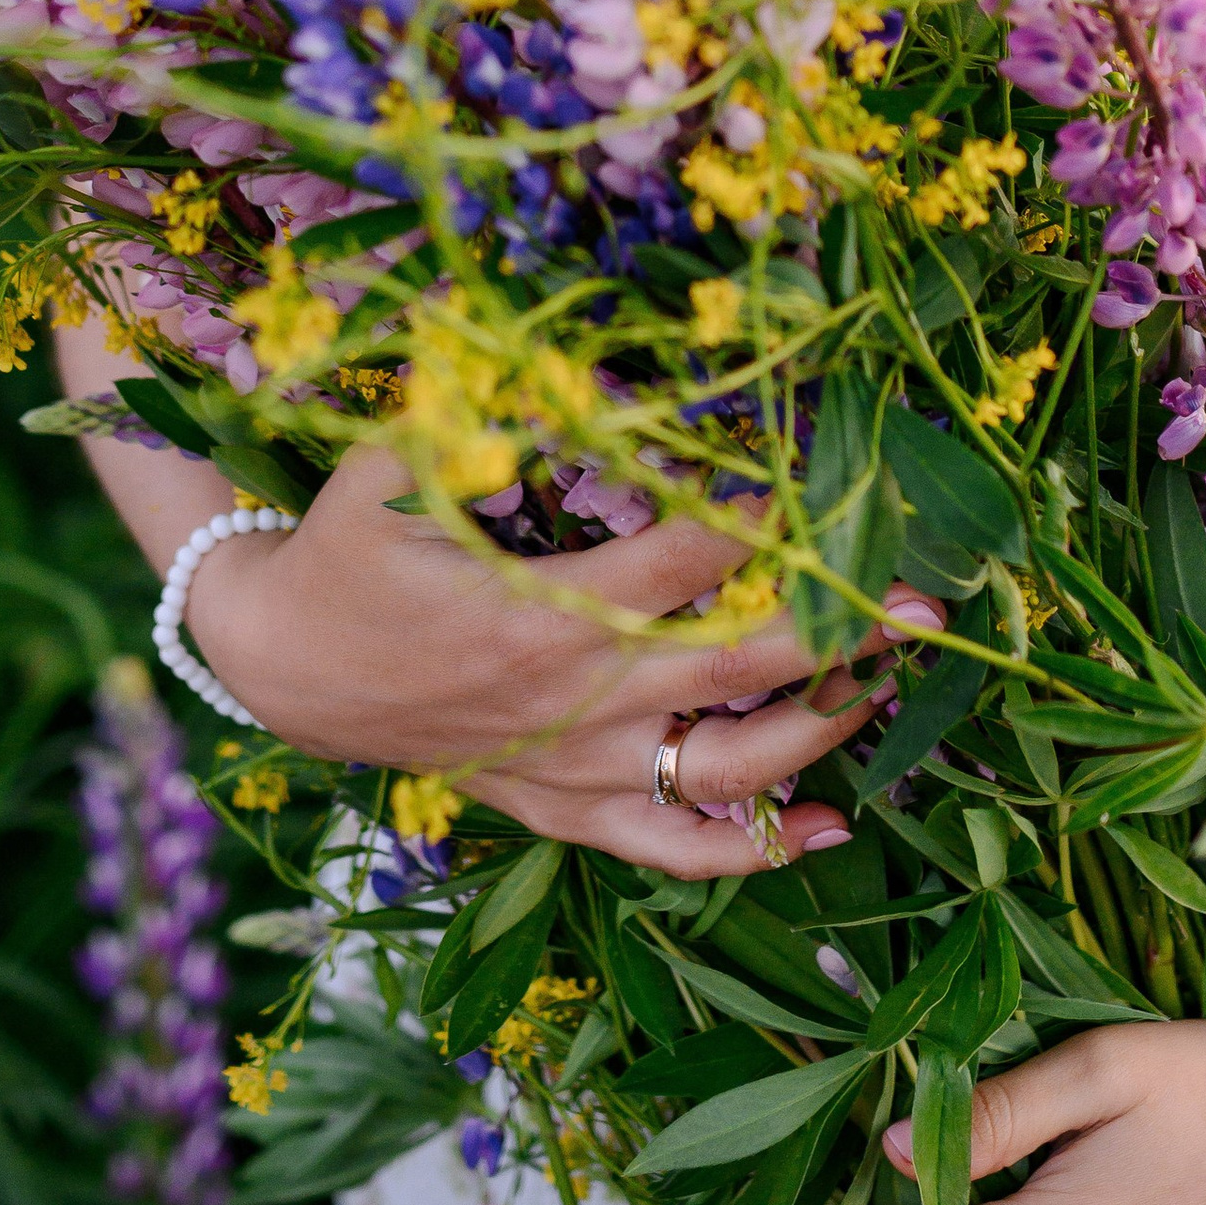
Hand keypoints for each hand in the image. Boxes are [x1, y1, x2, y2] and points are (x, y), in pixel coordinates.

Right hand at [190, 439, 944, 878]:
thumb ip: (492, 408)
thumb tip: (596, 359)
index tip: (825, 476)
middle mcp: (572, 697)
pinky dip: (757, 845)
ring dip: (821, 729)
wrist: (280, 663)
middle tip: (925, 596)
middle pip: (738, 666)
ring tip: (888, 679)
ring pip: (725, 769)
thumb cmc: (349, 544)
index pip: (685, 557)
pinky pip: (672, 845)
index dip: (762, 516)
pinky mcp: (563, 807)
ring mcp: (573, 765)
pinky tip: (833, 825)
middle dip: (839, 630)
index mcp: (537, 608)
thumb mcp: (399, 456)